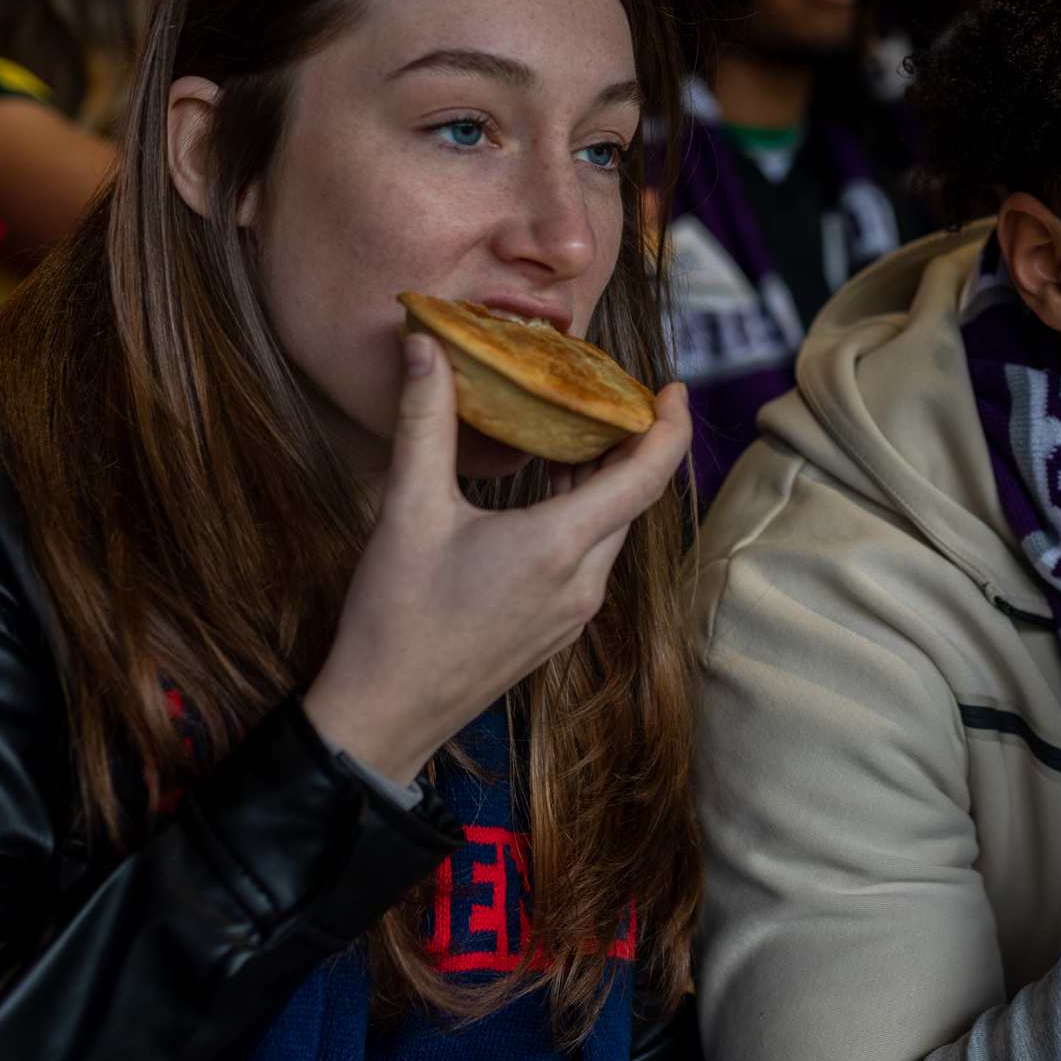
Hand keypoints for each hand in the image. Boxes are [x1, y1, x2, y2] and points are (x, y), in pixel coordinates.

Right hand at [302, 334, 691, 784]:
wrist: (384, 716)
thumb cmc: (394, 619)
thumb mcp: (408, 509)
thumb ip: (424, 420)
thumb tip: (425, 345)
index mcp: (558, 548)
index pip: (646, 477)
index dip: (670, 427)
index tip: (677, 387)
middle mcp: (581, 582)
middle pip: (633, 499)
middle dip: (632, 444)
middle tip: (610, 396)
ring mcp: (573, 612)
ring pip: (611, 530)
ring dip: (605, 481)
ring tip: (577, 433)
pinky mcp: (557, 628)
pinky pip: (591, 559)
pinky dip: (584, 516)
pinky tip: (549, 494)